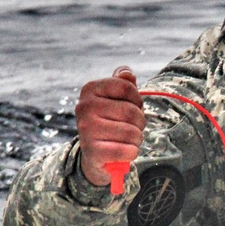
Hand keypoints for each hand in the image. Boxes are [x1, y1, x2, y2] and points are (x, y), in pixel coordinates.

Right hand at [74, 66, 146, 186]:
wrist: (95, 153)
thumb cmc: (110, 120)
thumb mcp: (116, 99)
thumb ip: (123, 83)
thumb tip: (127, 73)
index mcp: (90, 89)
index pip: (127, 87)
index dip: (137, 99)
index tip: (132, 107)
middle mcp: (84, 107)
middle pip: (132, 111)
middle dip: (140, 122)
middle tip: (132, 127)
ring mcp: (86, 129)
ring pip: (132, 133)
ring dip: (137, 138)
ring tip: (127, 140)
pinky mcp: (92, 152)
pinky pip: (127, 151)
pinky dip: (132, 152)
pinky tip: (126, 151)